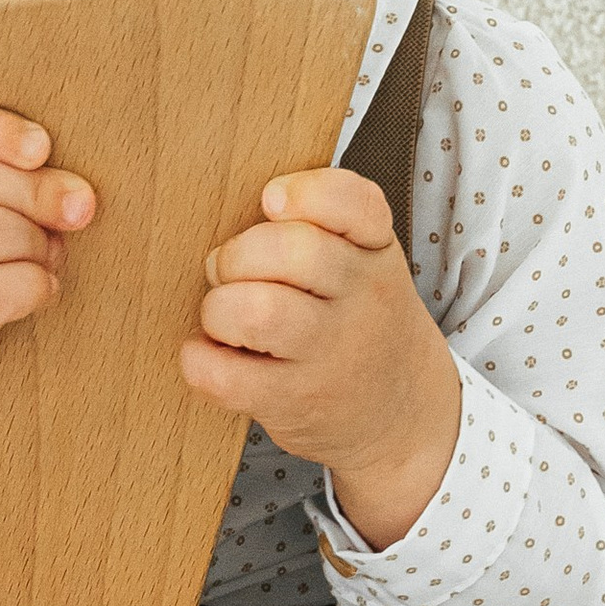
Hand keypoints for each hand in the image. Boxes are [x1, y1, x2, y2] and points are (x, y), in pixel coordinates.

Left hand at [180, 168, 460, 550]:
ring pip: (258, 312)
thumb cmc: (361, 321)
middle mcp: (362, 299)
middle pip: (292, 251)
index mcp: (376, 251)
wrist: (403, 413)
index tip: (270, 200)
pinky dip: (200, 362)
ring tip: (222, 317)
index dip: (305, 192)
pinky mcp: (295, 402)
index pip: (356, 204)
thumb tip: (230, 220)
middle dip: (237, 255)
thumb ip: (320, 226)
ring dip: (218, 309)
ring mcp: (331, 355)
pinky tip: (210, 356)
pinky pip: (227, 376)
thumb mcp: (366, 263)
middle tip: (226, 271)